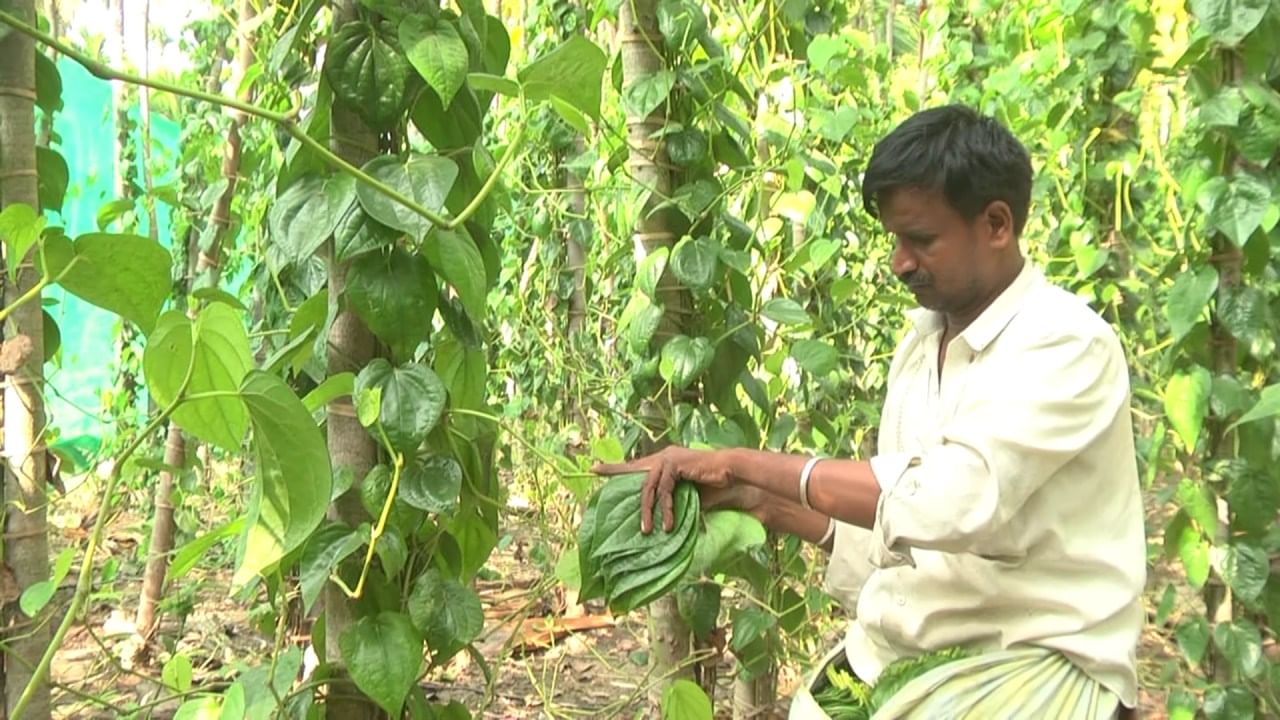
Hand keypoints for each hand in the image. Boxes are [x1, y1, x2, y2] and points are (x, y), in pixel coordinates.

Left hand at [593, 446, 734, 533]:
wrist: (731, 473)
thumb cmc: (714, 484)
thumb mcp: (688, 496)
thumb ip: (674, 501)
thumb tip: (663, 519)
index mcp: (665, 462)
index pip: (637, 466)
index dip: (617, 468)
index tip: (596, 468)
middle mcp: (663, 457)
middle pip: (634, 469)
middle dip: (614, 470)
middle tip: (593, 470)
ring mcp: (668, 458)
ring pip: (648, 487)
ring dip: (648, 511)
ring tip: (646, 531)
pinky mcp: (674, 464)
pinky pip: (663, 490)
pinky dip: (665, 508)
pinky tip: (669, 523)